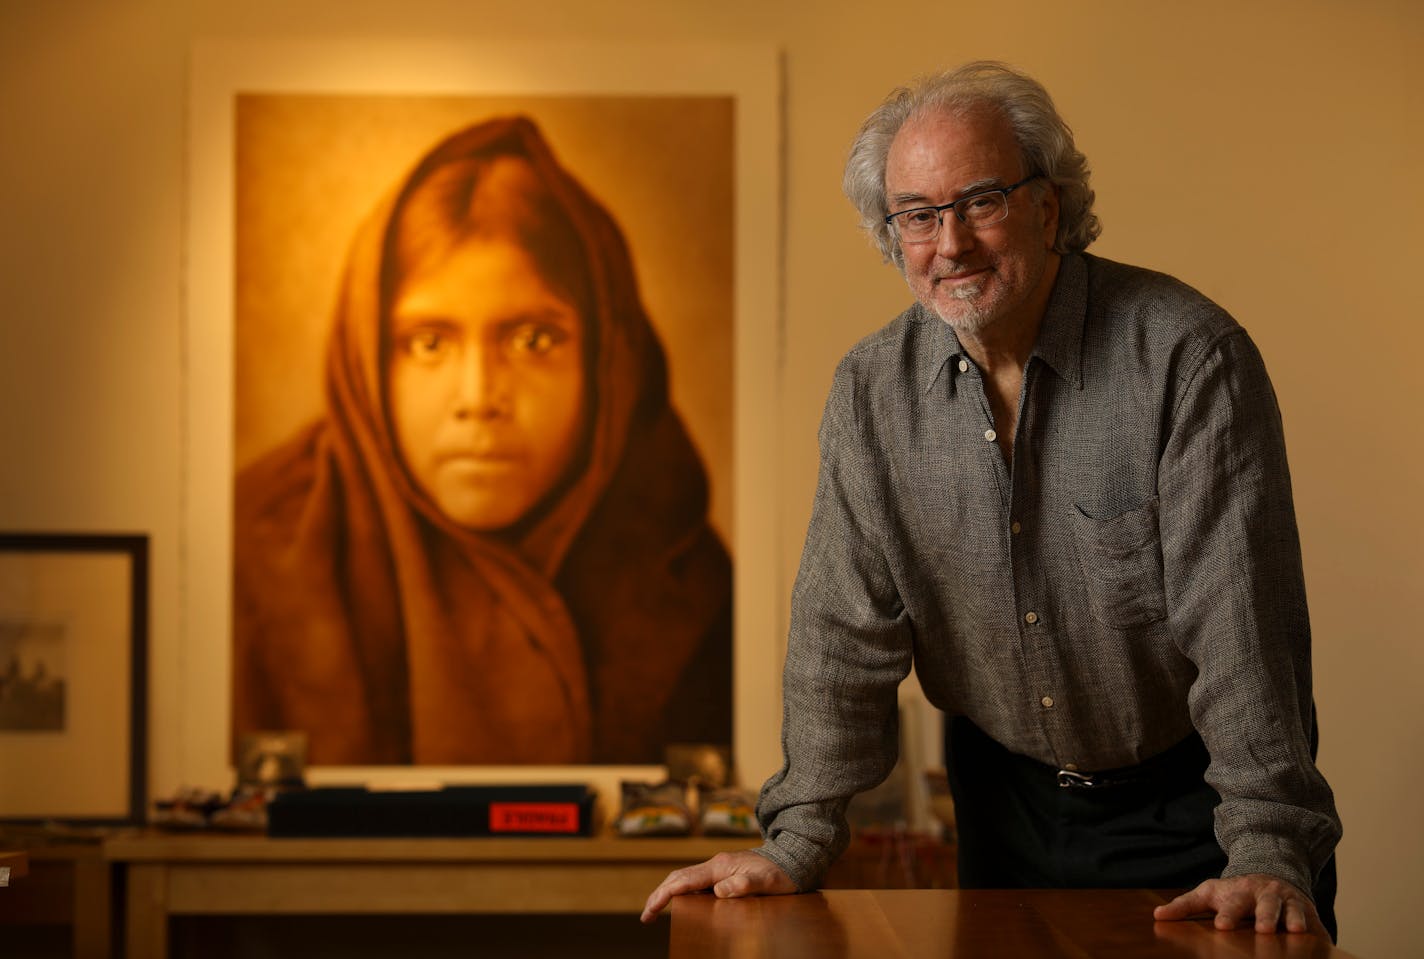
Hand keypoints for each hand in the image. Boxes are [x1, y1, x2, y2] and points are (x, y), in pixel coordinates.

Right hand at [640, 850, 796, 922]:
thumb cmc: (780, 873)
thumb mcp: (766, 881)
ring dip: (669, 894)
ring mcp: (719, 869)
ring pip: (685, 879)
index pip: (684, 880)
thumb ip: (744, 884)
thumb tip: (719, 891)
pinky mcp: (724, 874)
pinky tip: (682, 905)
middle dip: (659, 895)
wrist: (793, 860)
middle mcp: (716, 865)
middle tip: (646, 917)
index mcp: (720, 866)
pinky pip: (697, 883)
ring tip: (656, 911)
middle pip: (679, 878)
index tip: (650, 911)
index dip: (664, 895)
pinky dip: (682, 893)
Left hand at [1153, 873, 1329, 938]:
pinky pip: (1317, 924)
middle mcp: (1265, 895)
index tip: (1222, 927)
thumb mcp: (1209, 893)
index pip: (1232, 905)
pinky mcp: (1309, 913)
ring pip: (1292, 911)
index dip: (1228, 915)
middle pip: (1265, 907)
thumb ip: (1185, 905)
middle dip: (1264, 918)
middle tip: (1262, 931)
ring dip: (1294, 920)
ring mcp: (1289, 903)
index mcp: (1239, 893)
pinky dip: (1320, 934)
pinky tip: (1324, 946)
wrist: (1272, 874)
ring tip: (1294, 931)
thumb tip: (1157, 915)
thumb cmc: (1235, 891)